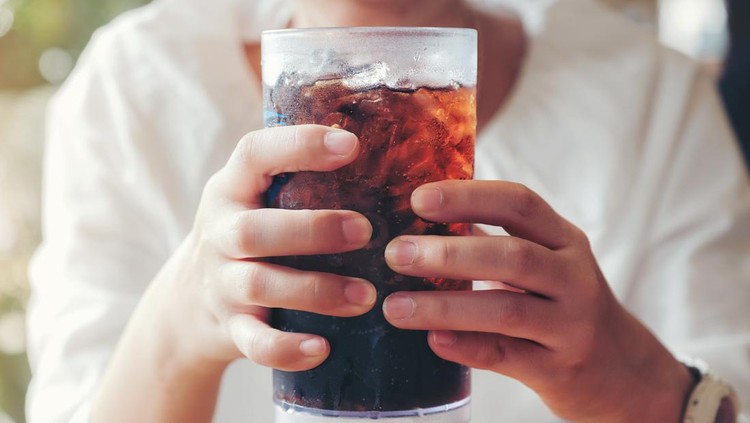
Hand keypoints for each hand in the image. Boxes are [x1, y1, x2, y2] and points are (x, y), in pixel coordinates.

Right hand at [167, 125, 375, 371]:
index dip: (299, 145)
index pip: (254, 154)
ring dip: (315, 290)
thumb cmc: (247, 235)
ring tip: (366, 296)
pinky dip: (285, 348)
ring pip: (260, 285)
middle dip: (312, 230)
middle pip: (254, 230)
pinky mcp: (230, 327)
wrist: (187, 303)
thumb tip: (387, 152)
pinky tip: (321, 349)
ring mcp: (222, 283)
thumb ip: (296, 177)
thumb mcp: (254, 198)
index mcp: (231, 189)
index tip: (351, 145)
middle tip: (365, 232)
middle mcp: (221, 233)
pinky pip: (253, 342)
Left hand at [382, 180, 693, 421]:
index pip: (519, 204)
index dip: (468, 197)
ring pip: (507, 310)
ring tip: (395, 306)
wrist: (623, 372)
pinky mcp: (559, 370)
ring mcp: (571, 325)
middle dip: (449, 253)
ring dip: (446, 306)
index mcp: (564, 241)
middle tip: (396, 253)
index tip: (418, 199)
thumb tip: (422, 222)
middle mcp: (573, 278)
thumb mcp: (544, 263)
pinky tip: (432, 340)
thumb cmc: (564, 305)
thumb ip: (493, 242)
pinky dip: (468, 347)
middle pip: (512, 256)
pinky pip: (508, 356)